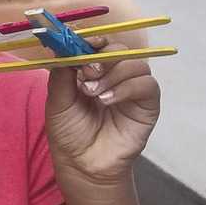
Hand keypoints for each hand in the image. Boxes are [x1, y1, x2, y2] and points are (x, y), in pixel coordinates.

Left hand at [43, 48, 160, 190]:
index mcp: (93, 71)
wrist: (82, 164)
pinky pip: (147, 84)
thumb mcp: (58, 101)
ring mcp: (133, 89)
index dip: (95, 40)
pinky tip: (107, 101)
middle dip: (103, 57)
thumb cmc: (69, 133)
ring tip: (94, 94)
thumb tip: (62, 47)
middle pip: (120, 50)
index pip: (100, 45)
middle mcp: (115, 76)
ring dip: (113, 74)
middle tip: (87, 73)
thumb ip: (62, 73)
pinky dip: (126, 88)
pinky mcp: (148, 104)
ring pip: (135, 64)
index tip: (85, 42)